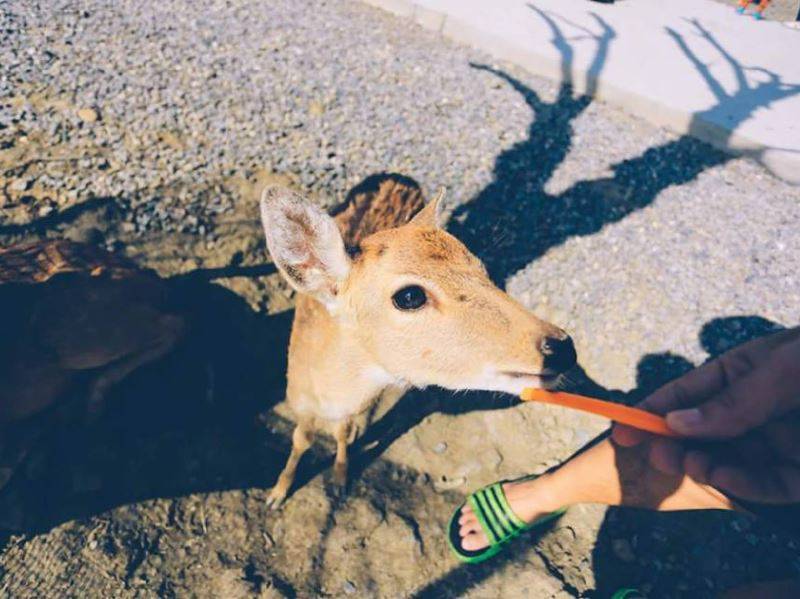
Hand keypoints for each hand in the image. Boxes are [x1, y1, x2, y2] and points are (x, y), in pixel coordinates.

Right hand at [613, 327, 799, 503]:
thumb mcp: (784, 370)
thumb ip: (733, 401)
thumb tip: (674, 422)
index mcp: (745, 372)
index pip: (688, 392)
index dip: (653, 410)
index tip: (621, 431)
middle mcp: (757, 410)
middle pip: (703, 432)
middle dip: (676, 445)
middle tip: (658, 456)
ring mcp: (780, 442)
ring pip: (731, 460)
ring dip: (704, 466)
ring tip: (691, 466)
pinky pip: (769, 484)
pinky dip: (744, 485)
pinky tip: (724, 477)